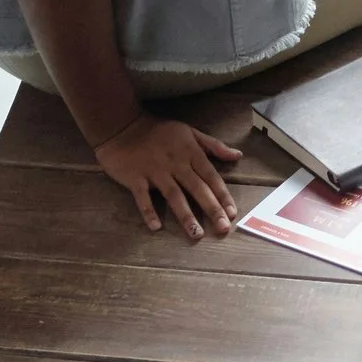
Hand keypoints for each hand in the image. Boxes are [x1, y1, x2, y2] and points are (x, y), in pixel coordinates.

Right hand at [94, 111, 243, 240]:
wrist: (123, 127)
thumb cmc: (159, 131)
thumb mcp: (190, 132)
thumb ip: (214, 145)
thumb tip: (238, 155)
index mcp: (190, 152)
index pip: (211, 176)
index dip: (222, 195)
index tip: (232, 213)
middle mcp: (175, 163)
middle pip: (197, 188)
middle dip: (211, 208)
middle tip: (222, 228)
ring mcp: (155, 171)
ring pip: (173, 195)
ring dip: (186, 216)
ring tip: (196, 234)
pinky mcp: (135, 178)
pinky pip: (143, 197)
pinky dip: (148, 211)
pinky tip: (156, 227)